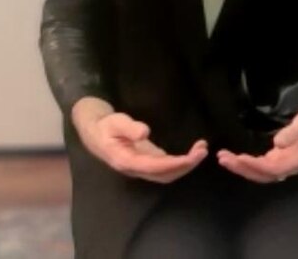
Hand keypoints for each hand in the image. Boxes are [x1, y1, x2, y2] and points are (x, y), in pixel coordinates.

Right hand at [72, 98, 206, 183]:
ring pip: (167, 174)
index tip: (191, 156)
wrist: (95, 131)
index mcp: (127, 161)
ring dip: (185, 165)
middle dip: (185, 166)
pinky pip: (166, 168)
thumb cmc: (105, 125)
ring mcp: (142, 167)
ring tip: (201, 150)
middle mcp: (136, 168)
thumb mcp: (115, 122)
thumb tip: (145, 133)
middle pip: (164, 175)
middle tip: (202, 151)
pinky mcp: (147, 161)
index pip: (155, 167)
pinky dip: (181, 162)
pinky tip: (192, 152)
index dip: (174, 164)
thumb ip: (129, 128)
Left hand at [217, 107, 297, 183]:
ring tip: (224, 158)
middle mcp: (289, 166)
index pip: (273, 169)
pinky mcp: (280, 158)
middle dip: (242, 168)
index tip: (240, 158)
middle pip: (263, 174)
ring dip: (242, 167)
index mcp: (297, 161)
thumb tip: (277, 144)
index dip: (256, 165)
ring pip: (260, 172)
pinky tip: (236, 158)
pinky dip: (248, 163)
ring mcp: (284, 163)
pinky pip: (262, 166)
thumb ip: (293, 133)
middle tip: (223, 158)